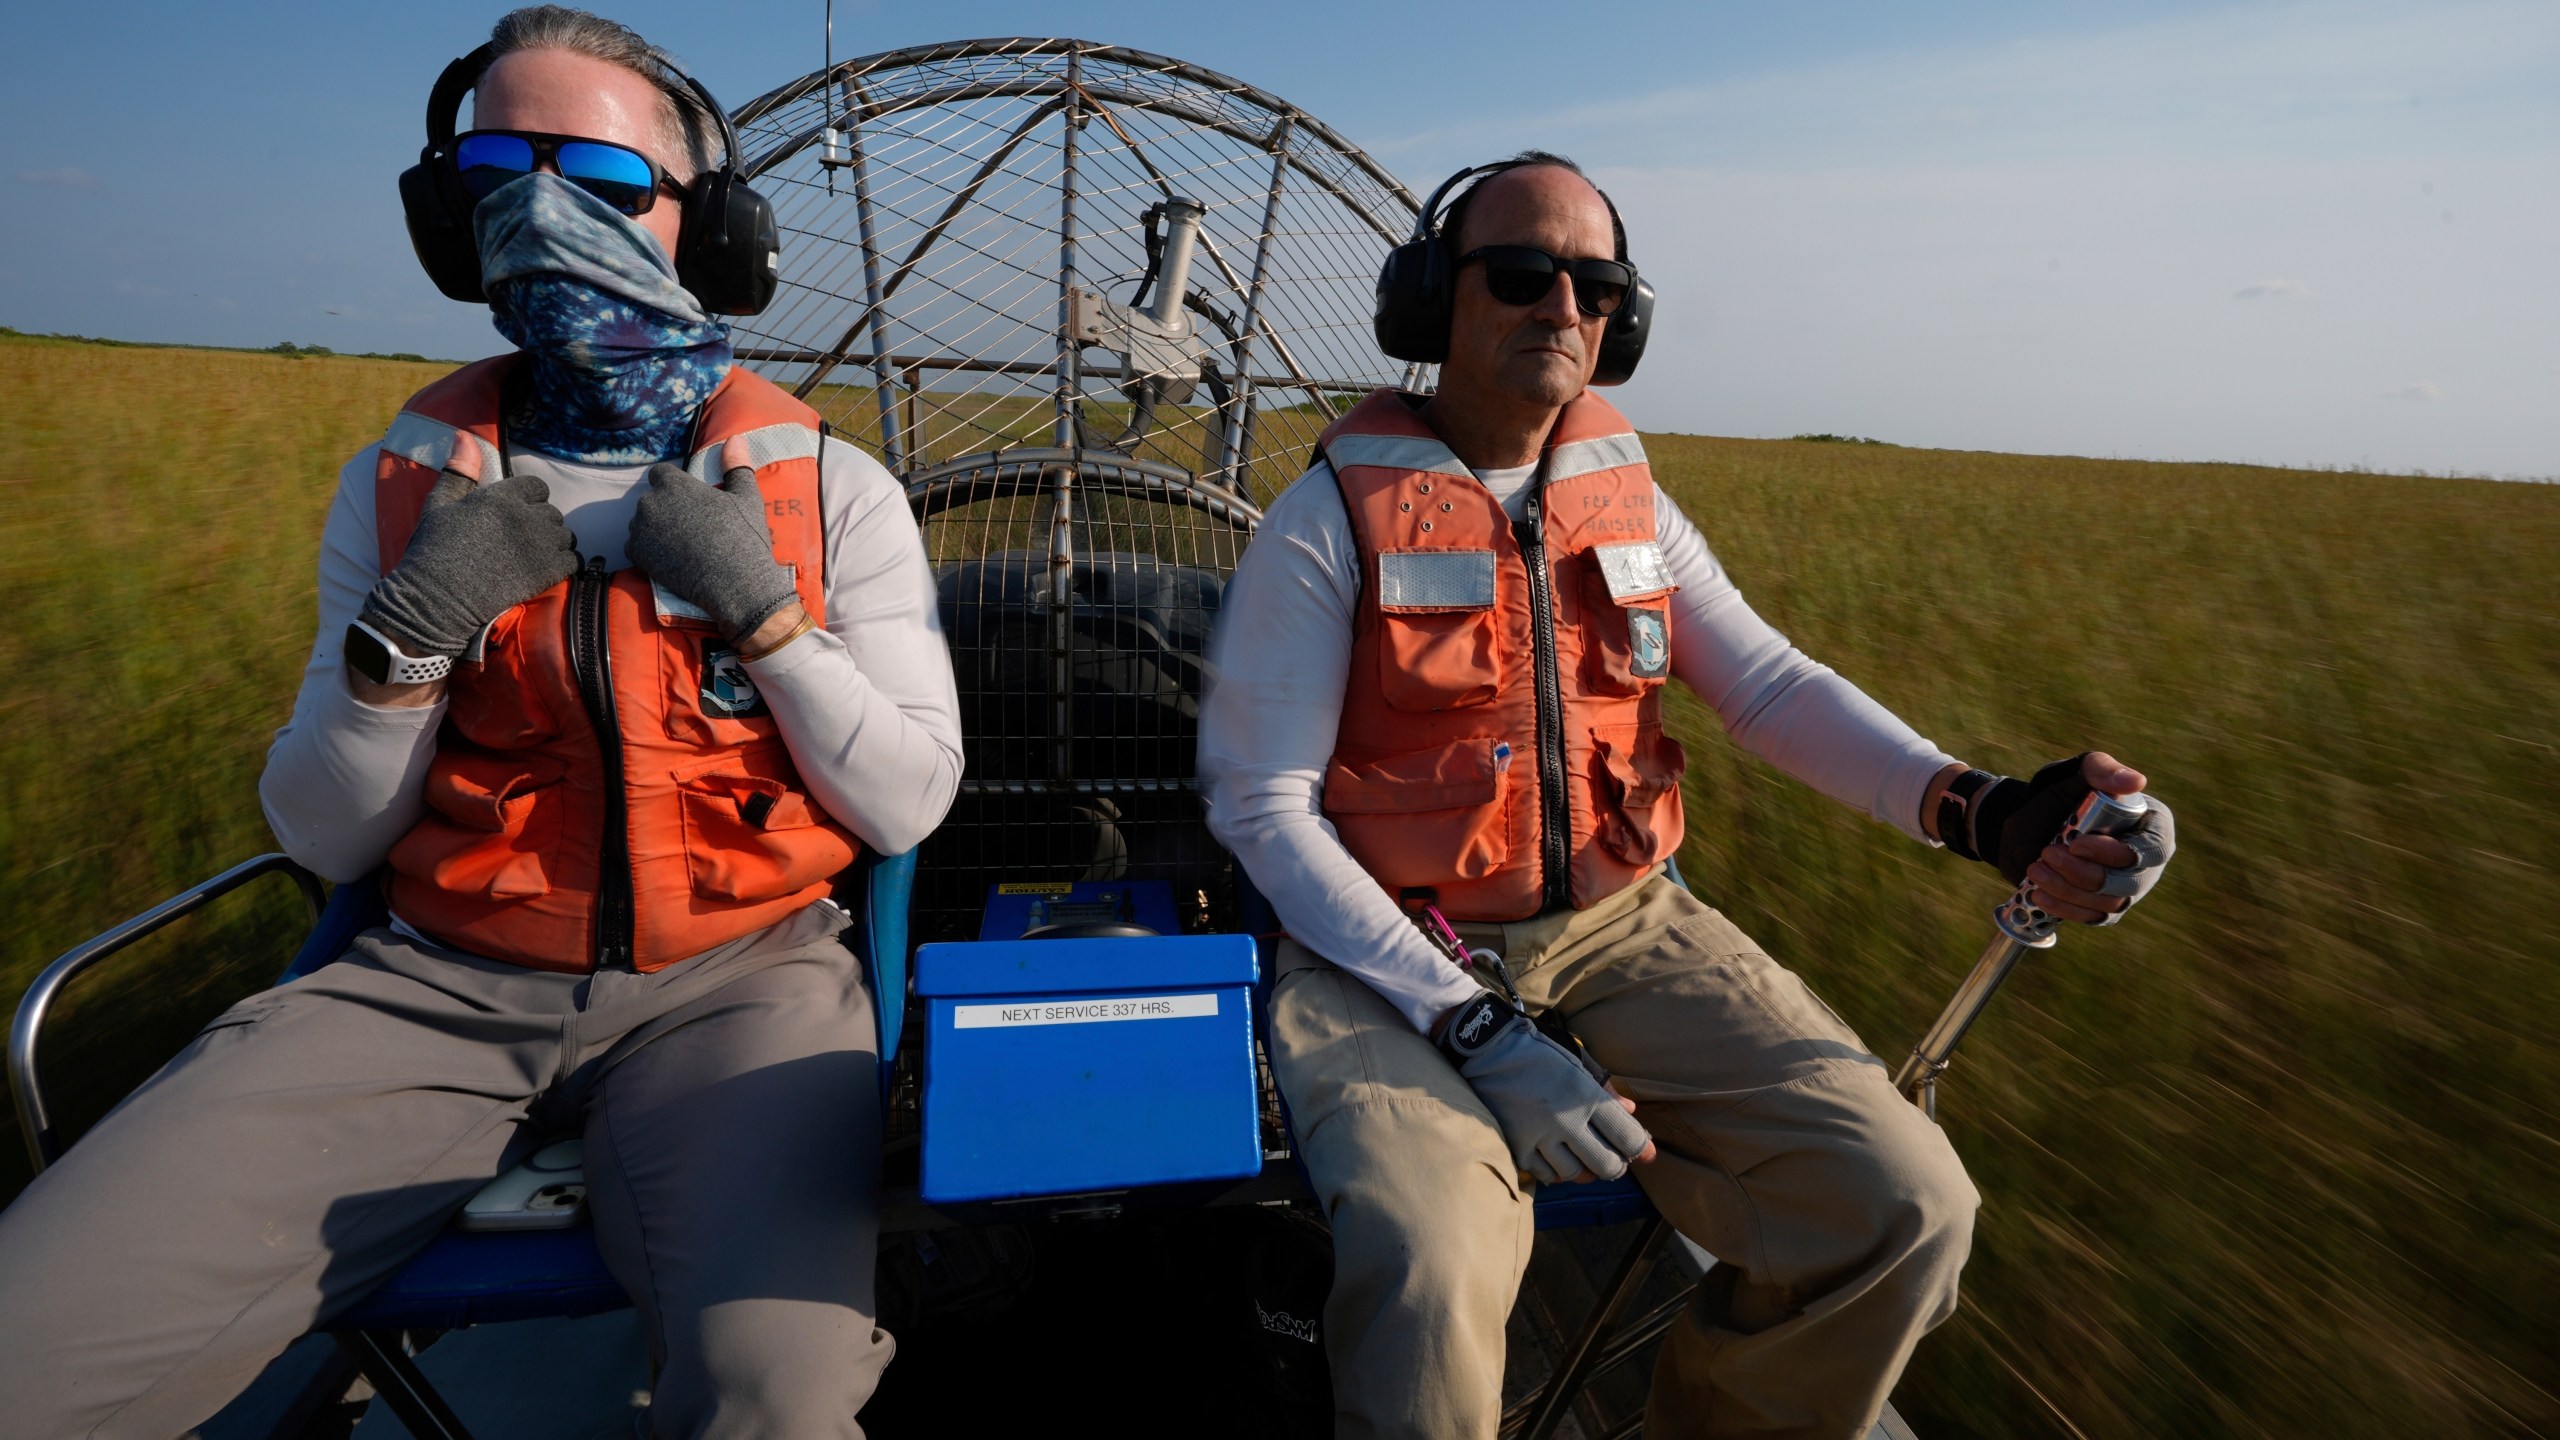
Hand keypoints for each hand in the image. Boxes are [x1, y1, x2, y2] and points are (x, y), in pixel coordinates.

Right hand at [359, 441, 578, 658]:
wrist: (436, 598)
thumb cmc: (432, 550)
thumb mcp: (440, 504)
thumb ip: (460, 470)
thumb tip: (464, 435)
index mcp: (500, 496)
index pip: (537, 487)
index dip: (529, 500)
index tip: (515, 516)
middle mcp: (525, 516)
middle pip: (553, 512)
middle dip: (540, 524)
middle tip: (520, 541)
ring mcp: (539, 545)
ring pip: (565, 535)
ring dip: (554, 544)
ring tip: (532, 556)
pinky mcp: (547, 572)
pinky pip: (573, 560)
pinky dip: (563, 564)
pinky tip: (544, 571)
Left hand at [626, 437, 797, 641]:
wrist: (735, 584)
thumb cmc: (744, 537)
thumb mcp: (746, 497)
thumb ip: (736, 465)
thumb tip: (736, 438)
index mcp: (674, 484)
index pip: (659, 473)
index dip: (673, 485)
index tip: (688, 500)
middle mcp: (651, 502)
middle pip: (650, 499)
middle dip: (664, 508)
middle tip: (689, 526)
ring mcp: (641, 529)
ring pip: (641, 522)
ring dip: (654, 529)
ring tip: (680, 544)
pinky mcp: (637, 554)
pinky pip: (634, 545)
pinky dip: (647, 550)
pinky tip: (669, 558)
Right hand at [1437, 994, 1655, 1185]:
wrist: (1483, 1049)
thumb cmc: (1534, 1051)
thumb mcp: (1575, 1061)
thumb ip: (1603, 1089)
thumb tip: (1630, 1112)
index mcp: (1584, 1095)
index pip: (1626, 1136)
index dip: (1641, 1149)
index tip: (1645, 1153)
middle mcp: (1565, 1120)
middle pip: (1606, 1165)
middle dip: (1615, 1166)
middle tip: (1613, 1160)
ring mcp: (1538, 1136)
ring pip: (1575, 1174)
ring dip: (1584, 1170)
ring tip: (1582, 1158)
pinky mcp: (1516, 1146)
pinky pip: (1545, 1175)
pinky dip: (1556, 1172)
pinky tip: (1556, 1158)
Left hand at [2023, 753, 2174, 924]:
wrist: (2021, 826)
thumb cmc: (2054, 795)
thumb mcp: (2073, 773)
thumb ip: (2102, 770)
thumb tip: (2137, 781)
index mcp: (2152, 826)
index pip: (2152, 850)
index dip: (2116, 854)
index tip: (2076, 844)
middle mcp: (2147, 860)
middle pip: (2130, 882)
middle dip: (2085, 873)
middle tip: (2047, 853)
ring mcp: (2127, 887)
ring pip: (2109, 903)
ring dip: (2069, 890)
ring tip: (2035, 870)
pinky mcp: (2103, 907)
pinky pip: (2093, 917)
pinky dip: (2065, 908)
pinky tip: (2040, 894)